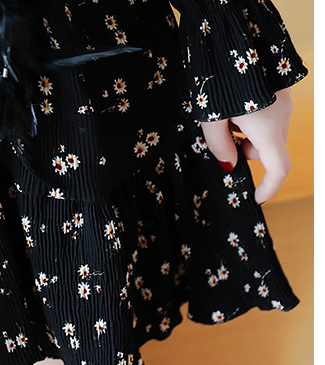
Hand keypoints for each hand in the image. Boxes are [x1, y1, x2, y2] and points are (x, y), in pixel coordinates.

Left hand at [200, 87, 293, 204]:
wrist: (230, 39)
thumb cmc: (217, 81)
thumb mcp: (210, 119)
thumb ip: (219, 146)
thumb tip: (228, 166)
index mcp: (268, 128)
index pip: (278, 168)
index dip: (269, 187)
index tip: (256, 198)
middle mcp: (282, 115)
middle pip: (269, 148)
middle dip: (247, 153)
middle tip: (222, 142)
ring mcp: (283, 100)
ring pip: (267, 131)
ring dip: (247, 134)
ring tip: (221, 117)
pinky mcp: (278, 87)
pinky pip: (268, 113)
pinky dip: (251, 118)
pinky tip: (230, 104)